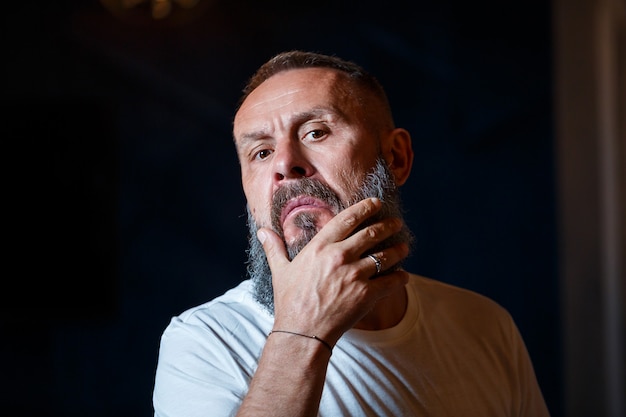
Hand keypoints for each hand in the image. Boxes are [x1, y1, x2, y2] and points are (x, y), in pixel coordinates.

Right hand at [256, 197, 409, 346]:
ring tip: (404, 247)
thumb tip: (263, 231)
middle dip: (387, 226)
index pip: (347, 219)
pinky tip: (404, 275)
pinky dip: (400, 277)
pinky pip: (391, 281)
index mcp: (320, 247)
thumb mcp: (280, 271)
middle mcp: (340, 256)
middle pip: (371, 234)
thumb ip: (275, 249)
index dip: (364, 208)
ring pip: (385, 255)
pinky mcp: (368, 294)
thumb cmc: (289, 302)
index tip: (376, 203)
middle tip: (396, 222)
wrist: (302, 333)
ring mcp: (356, 275)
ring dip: (398, 250)